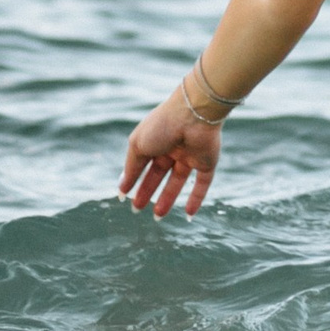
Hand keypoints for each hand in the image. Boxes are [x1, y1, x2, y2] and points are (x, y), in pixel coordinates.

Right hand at [119, 90, 221, 217]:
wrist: (195, 114)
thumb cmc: (162, 126)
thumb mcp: (139, 146)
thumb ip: (131, 168)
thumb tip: (121, 188)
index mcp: (154, 139)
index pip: (142, 162)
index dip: (133, 179)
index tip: (124, 196)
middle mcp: (172, 147)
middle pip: (158, 173)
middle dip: (147, 191)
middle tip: (137, 208)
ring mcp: (190, 154)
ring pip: (177, 181)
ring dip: (168, 198)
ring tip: (157, 216)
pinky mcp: (207, 162)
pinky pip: (202, 183)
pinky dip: (196, 198)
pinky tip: (189, 214)